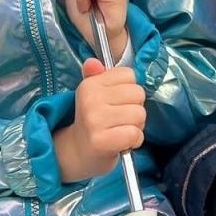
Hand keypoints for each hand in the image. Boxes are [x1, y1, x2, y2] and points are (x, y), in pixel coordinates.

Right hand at [53, 57, 146, 182]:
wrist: (76, 153)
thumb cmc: (92, 122)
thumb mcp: (92, 96)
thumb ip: (97, 77)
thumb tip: (93, 62)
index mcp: (89, 85)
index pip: (129, 75)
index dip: (130, 91)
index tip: (117, 103)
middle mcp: (90, 99)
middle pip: (138, 94)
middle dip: (135, 109)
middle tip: (120, 120)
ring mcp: (95, 120)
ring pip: (139, 114)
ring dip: (136, 127)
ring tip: (121, 131)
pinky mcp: (102, 141)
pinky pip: (134, 134)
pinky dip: (134, 141)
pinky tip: (122, 143)